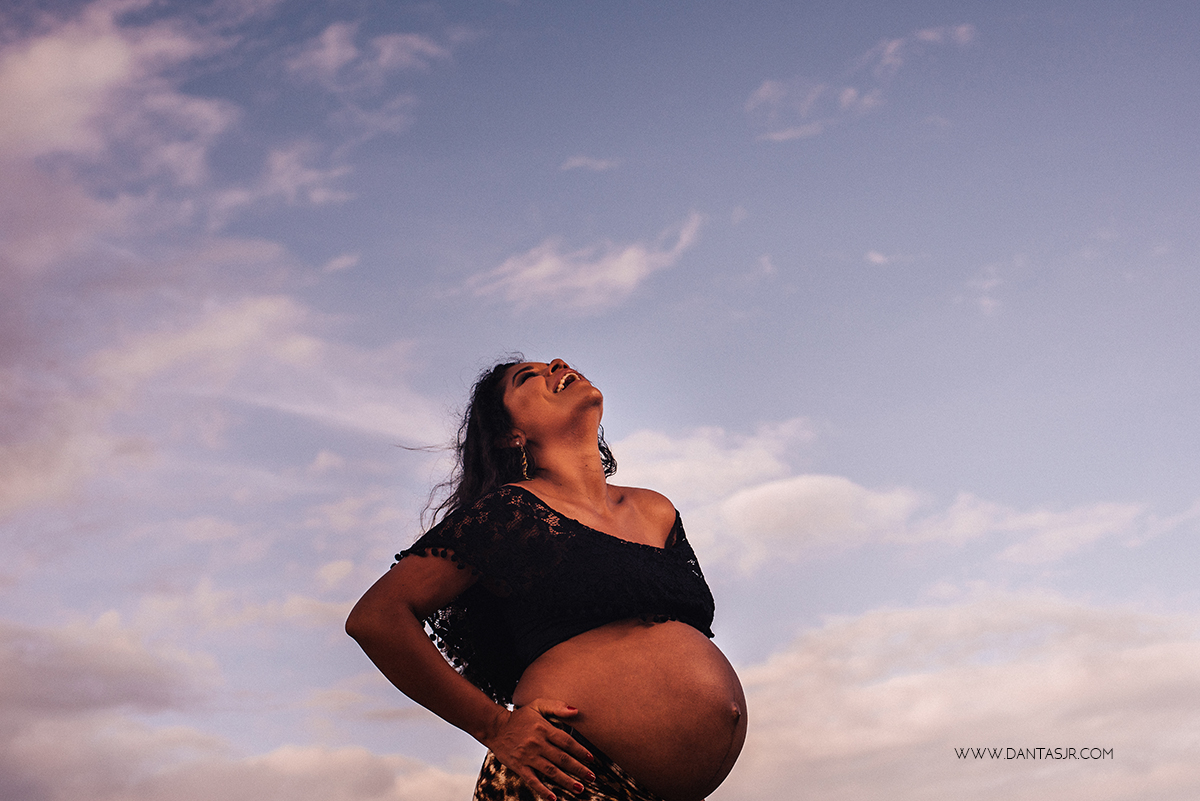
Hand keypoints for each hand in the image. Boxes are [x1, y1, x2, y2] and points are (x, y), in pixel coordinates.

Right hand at [481, 698, 595, 799]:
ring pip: (551, 771)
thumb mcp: (537, 705)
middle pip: (562, 758)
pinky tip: (553, 798)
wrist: (495, 727)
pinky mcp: (518, 766)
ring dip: (566, 781)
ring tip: (579, 788)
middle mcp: (537, 743)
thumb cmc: (520, 717)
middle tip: (592, 777)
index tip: (591, 759)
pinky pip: (532, 780)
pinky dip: (542, 790)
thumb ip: (557, 707)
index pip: (567, 741)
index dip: (580, 751)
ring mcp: (527, 756)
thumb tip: (576, 710)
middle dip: (578, 769)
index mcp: (544, 728)